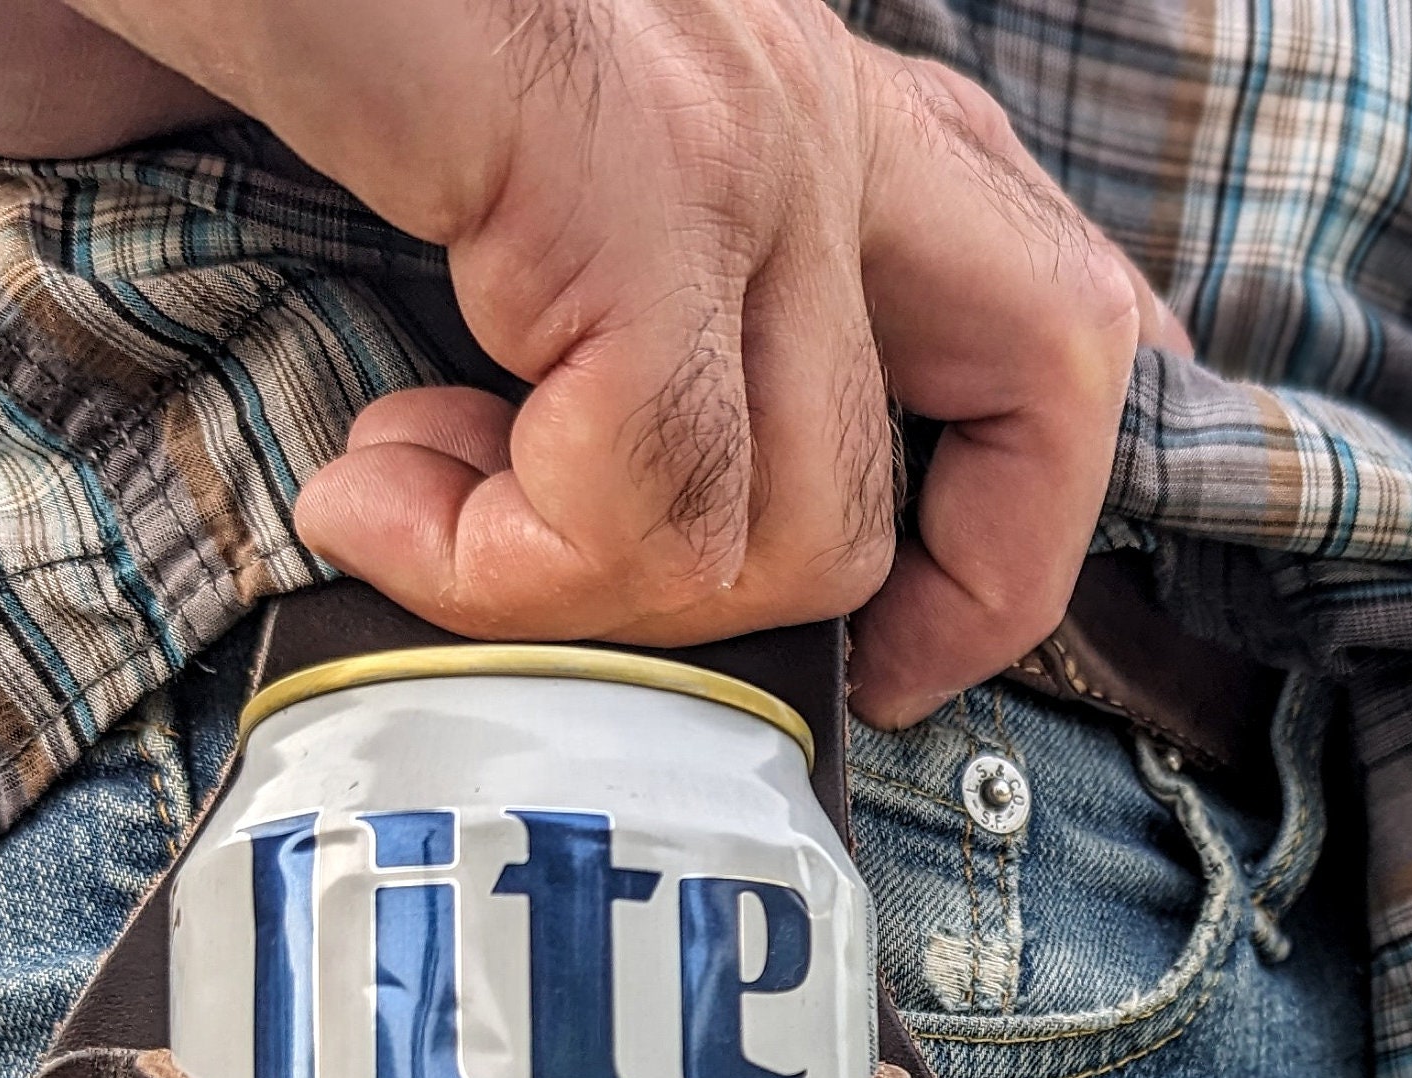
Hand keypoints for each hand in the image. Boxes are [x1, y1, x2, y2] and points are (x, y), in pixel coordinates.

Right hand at [0, 0, 1144, 727]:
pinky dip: (504, 569)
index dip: (1003, 540)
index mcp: (763, 93)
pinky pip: (651, 490)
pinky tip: (366, 489)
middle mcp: (786, 90)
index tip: (855, 653)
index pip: (1047, 320)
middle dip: (888, 600)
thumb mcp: (364, 173)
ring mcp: (718, 121)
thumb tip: (379, 483)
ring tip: (412, 502)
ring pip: (812, 514)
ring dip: (595, 598)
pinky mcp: (606, 156)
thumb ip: (423, 309)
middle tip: (659, 616)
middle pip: (1047, 388)